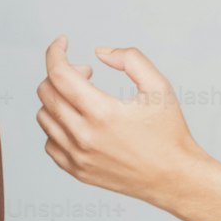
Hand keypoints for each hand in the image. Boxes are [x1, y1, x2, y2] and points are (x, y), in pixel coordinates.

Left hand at [35, 36, 203, 200]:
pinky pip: (50, 141)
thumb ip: (130, 59)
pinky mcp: (78, 171)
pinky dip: (58, 125)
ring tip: (84, 98)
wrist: (176, 178)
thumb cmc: (169, 133)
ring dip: (58, 99)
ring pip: (44, 116)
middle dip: (61, 73)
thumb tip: (99, 53)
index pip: (58, 74)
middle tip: (87, 74)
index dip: (55, 51)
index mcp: (102, 113)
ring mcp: (78, 157)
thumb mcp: (158, 87)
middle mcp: (84, 137)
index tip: (62, 41)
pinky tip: (80, 121)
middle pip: (46, 92)